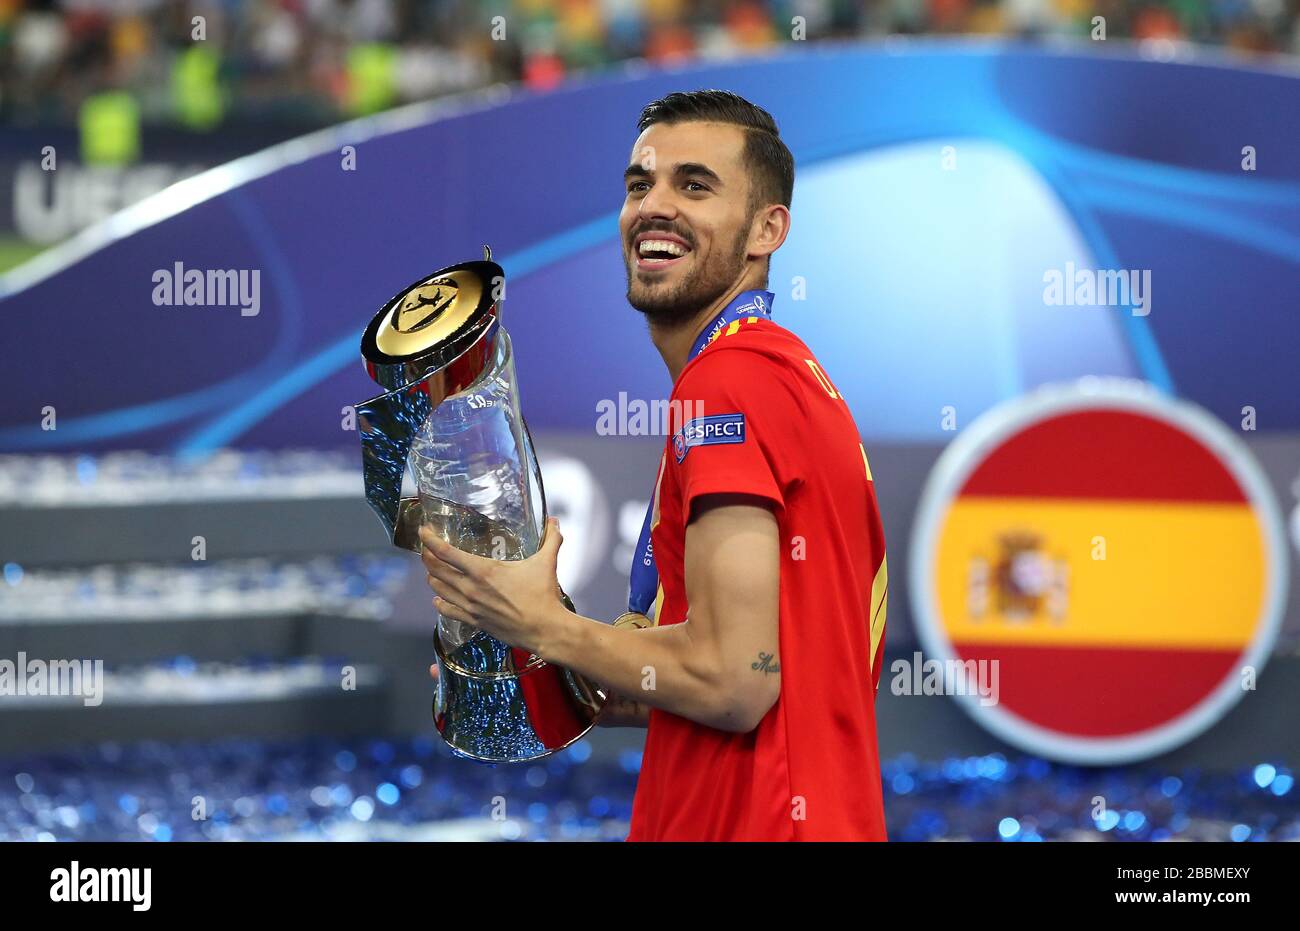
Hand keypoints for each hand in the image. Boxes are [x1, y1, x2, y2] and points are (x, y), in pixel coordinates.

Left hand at [419, 517, 568, 656]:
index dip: (430, 540)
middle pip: (436, 570)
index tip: (424, 531)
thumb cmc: (544, 596)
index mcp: (484, 570)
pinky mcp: (474, 621)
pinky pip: (448, 611)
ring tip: (431, 570)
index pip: (446, 552)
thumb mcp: (546, 562)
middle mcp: (471, 588)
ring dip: (432, 577)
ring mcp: (471, 607)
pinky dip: (440, 603)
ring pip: (438, 589)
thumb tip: (554, 521)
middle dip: (427, 556)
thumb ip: (550, 539)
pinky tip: (438, 599)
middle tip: (426, 548)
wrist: (545, 629)